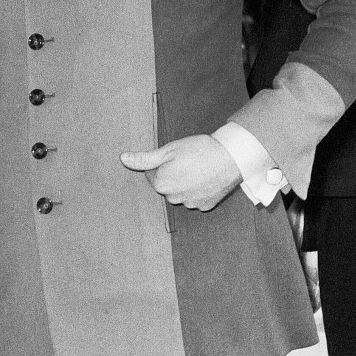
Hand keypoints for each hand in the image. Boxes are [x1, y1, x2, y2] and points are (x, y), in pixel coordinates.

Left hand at [120, 135, 239, 210]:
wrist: (231, 157)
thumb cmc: (199, 150)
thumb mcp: (169, 150)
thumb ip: (144, 158)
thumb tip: (123, 158)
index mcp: (161, 184)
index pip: (152, 175)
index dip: (162, 163)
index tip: (175, 156)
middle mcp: (173, 198)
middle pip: (167, 186)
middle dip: (173, 175)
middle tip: (188, 161)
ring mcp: (190, 203)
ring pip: (181, 193)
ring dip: (186, 184)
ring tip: (199, 169)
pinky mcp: (205, 206)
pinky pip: (197, 198)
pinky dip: (199, 190)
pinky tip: (207, 178)